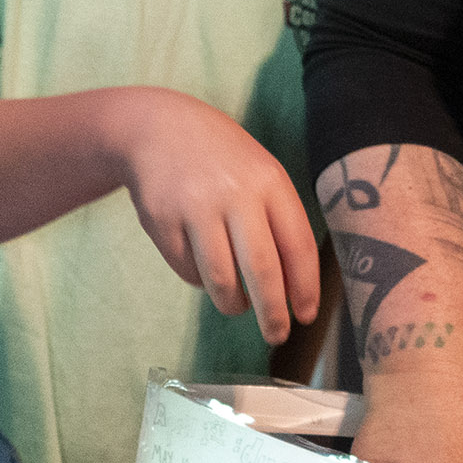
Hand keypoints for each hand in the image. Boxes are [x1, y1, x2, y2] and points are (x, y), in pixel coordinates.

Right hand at [116, 89, 319, 344]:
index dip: (304, 288)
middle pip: (261, 270)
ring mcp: (195, 208)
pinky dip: (200, 281)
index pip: (297, 245)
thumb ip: (280, 221)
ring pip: (221, 280)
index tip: (305, 316)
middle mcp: (234, 194)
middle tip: (276, 334)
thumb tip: (296, 290)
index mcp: (269, 181)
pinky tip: (204, 267)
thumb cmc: (222, 161)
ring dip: (233, 304)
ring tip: (238, 305)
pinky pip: (188, 272)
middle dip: (272, 313)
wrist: (157, 127)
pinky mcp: (161, 221)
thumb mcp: (261, 173)